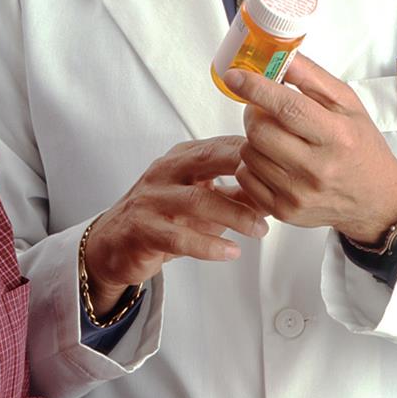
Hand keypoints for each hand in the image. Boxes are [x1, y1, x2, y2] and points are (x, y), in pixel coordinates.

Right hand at [83, 137, 268, 314]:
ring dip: (234, 215)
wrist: (113, 243)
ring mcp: (152, 199)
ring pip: (197, 200)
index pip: (220, 145)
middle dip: (246, 171)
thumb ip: (235, 192)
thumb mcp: (200, 197)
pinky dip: (208, 245)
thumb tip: (276, 188)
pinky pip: (178, 236)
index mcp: (181, 158)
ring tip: (261, 230)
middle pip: (208, 161)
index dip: (254, 152)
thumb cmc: (161, 215)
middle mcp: (165, 172)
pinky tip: (230, 252)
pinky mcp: (143, 229)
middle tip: (278, 187)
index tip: (283, 162)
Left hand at [222, 56, 396, 244]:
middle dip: (254, 113)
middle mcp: (318, 168)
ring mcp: (299, 193)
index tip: (236, 76)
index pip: (287, 108)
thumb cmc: (361, 147)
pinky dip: (252, 163)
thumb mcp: (348, 105)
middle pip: (260, 131)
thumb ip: (312, 77)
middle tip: (265, 109)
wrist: (375, 198)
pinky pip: (246, 177)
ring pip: (249, 153)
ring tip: (276, 136)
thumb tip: (281, 56)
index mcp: (337, 137)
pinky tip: (272, 159)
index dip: (256, 88)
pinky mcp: (284, 211)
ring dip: (254, 138)